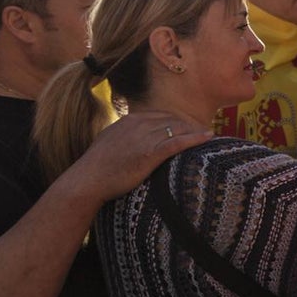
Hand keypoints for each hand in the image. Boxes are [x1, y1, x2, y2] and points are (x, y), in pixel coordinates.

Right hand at [66, 112, 211, 202]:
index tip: (189, 127)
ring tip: (209, 135)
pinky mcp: (150, 153)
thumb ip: (124, 133)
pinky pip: (177, 142)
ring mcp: (145, 138)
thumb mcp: (110, 140)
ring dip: (195, 131)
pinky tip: (208, 137)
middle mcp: (139, 125)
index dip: (177, 121)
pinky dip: (195, 138)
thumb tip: (132, 133)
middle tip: (204, 131)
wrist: (87, 180)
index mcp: (130, 120)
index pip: (161, 115)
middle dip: (189, 125)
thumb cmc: (96, 166)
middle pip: (172, 121)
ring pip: (178, 129)